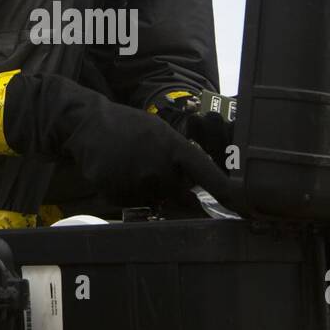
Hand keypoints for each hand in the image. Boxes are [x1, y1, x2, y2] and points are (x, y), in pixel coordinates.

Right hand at [5, 73, 234, 206]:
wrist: (87, 124)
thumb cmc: (127, 127)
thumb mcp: (158, 132)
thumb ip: (178, 157)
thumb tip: (196, 186)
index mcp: (172, 146)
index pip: (205, 172)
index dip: (225, 190)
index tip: (243, 206)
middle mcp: (157, 166)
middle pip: (176, 193)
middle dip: (170, 187)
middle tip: (149, 165)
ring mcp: (136, 180)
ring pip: (151, 199)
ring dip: (145, 189)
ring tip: (129, 164)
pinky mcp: (115, 192)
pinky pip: (129, 202)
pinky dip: (125, 192)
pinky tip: (116, 171)